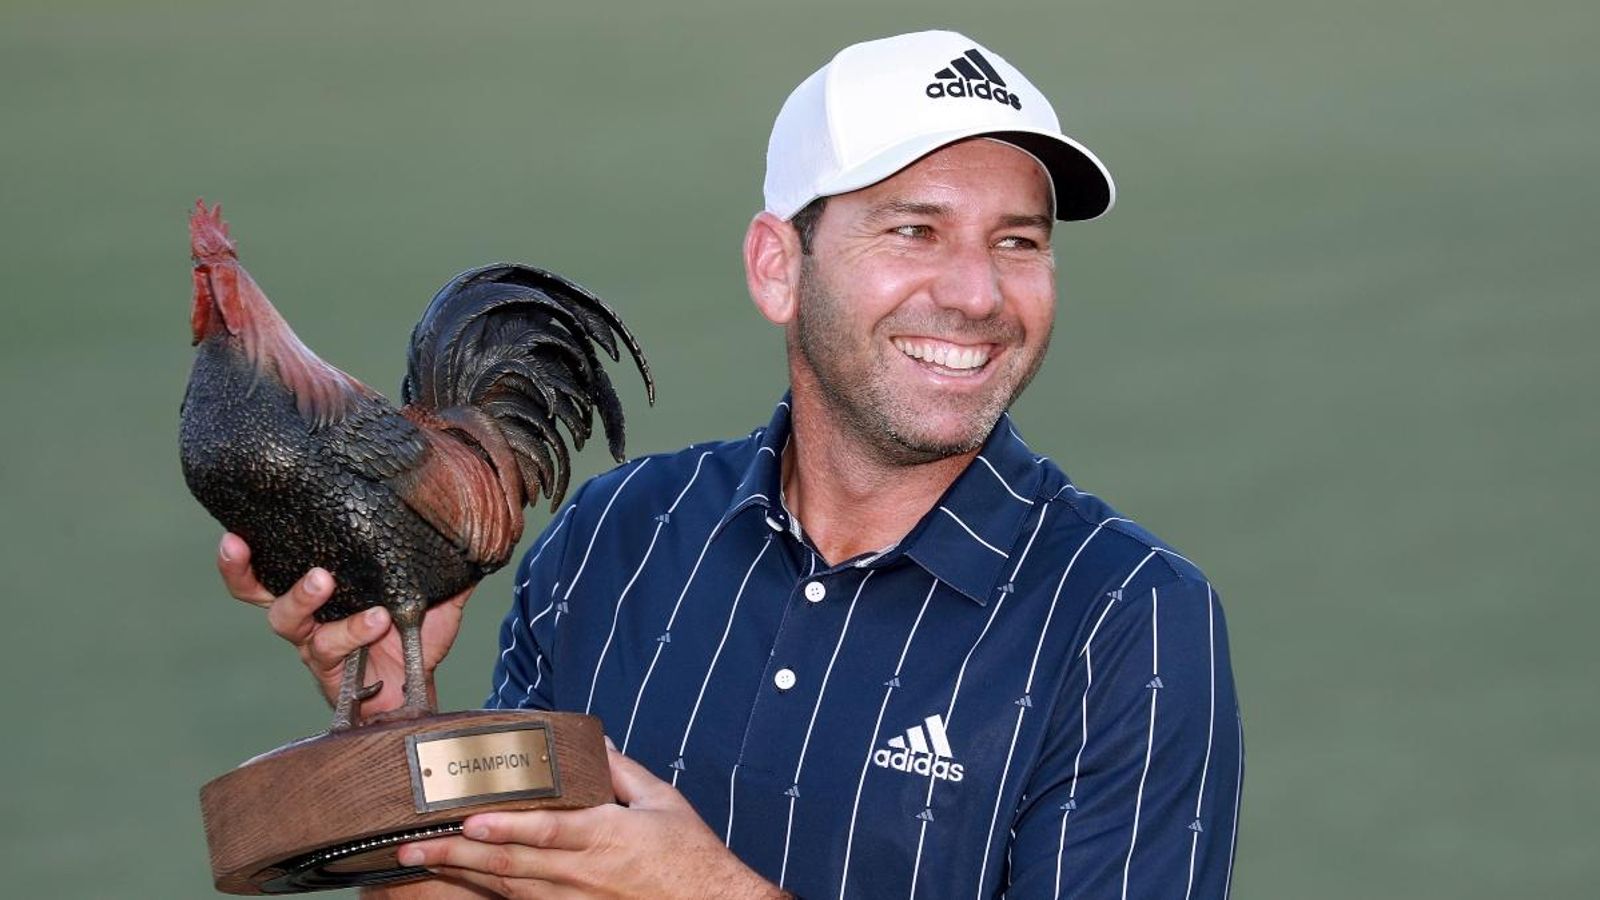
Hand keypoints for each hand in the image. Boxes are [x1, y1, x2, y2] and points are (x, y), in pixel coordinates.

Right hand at [217, 532, 469, 718]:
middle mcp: (306, 616)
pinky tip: (379, 619)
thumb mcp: (431, 592)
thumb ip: (443, 561)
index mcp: (319, 589)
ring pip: (289, 623)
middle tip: (299, 555)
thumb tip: (469, 518)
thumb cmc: (414, 636)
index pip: (267, 566)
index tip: (233, 533)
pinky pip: (330, 652)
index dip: (241, 556)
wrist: (422, 689)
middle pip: (258, 594)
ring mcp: (315, 644)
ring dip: (307, 599)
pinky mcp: (329, 672)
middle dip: (254, 573)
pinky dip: (354, 630)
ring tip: (329, 581)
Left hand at [395, 744, 787, 898]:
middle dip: (455, 854)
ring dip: (458, 875)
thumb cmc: (689, 856)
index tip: (470, 818)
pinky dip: (485, 896)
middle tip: (410, 846)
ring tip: (417, 862)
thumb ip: (622, 771)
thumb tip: (594, 742)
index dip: (506, 826)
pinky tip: (456, 886)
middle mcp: (583, 873)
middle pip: (510, 865)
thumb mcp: (662, 801)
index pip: (548, 830)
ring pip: (506, 889)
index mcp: (606, 836)